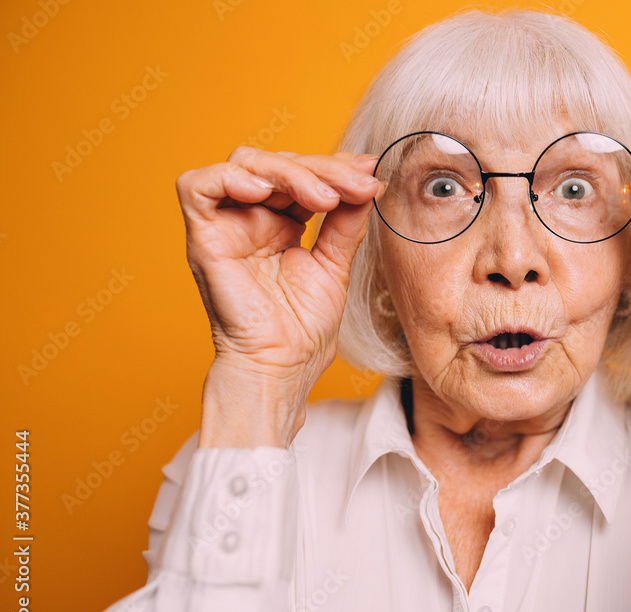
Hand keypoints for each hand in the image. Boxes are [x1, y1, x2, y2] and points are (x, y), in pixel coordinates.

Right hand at [176, 146, 380, 396]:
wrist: (282, 367)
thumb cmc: (302, 330)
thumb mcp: (335, 264)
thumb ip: (346, 223)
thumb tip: (366, 180)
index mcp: (279, 224)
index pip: (301, 175)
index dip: (334, 168)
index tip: (370, 173)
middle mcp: (249, 219)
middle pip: (276, 163)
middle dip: (321, 168)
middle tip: (357, 185)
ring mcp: (225, 226)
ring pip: (245, 164)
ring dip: (289, 172)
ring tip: (325, 198)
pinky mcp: (203, 238)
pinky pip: (197, 187)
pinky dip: (230, 178)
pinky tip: (266, 192)